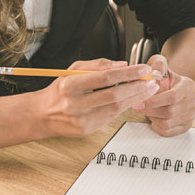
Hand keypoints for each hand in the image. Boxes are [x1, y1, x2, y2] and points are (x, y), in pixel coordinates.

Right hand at [34, 59, 160, 137]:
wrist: (43, 114)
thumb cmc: (60, 90)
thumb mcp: (73, 70)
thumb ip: (98, 65)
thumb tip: (122, 65)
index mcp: (70, 85)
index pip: (104, 77)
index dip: (127, 73)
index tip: (142, 69)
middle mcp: (75, 103)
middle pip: (113, 95)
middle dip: (137, 87)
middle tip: (151, 80)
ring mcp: (81, 119)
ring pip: (115, 108)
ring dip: (135, 98)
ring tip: (148, 89)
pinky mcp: (87, 130)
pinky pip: (111, 117)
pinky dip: (124, 107)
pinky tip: (133, 100)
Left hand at [131, 54, 194, 135]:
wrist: (167, 86)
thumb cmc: (161, 76)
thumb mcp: (158, 63)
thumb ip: (157, 64)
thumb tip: (155, 73)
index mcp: (188, 86)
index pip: (173, 96)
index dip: (154, 101)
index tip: (140, 100)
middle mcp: (192, 101)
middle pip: (170, 111)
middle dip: (150, 110)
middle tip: (137, 106)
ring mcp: (190, 115)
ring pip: (168, 123)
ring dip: (152, 117)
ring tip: (146, 109)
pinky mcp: (184, 126)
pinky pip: (167, 131)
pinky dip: (156, 125)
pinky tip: (153, 116)